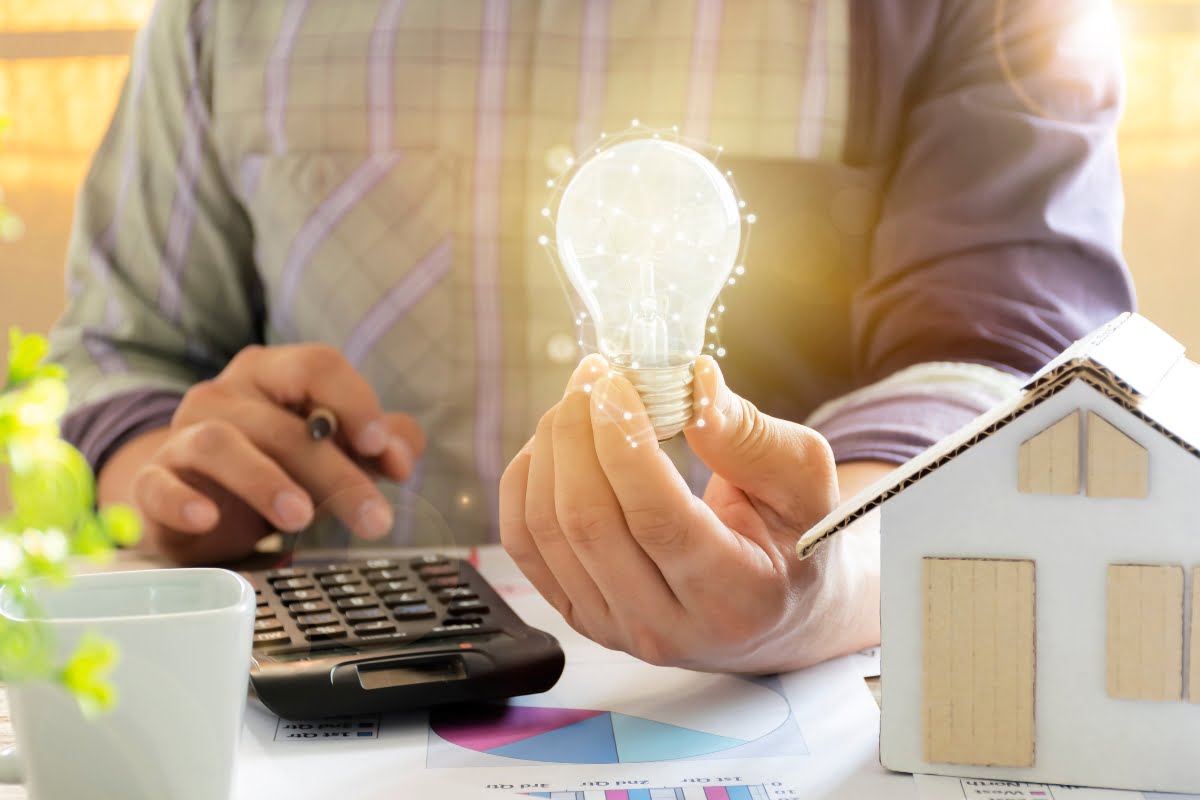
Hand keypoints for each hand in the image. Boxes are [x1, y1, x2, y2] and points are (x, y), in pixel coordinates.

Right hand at [125, 344, 423, 563]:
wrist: (202, 501)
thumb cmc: (281, 467)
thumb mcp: (338, 451)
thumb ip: (382, 444)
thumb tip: (403, 456)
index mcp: (273, 374)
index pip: (316, 366)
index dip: (353, 401)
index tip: (379, 445)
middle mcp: (225, 395)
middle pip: (282, 423)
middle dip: (334, 472)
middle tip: (373, 519)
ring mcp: (183, 435)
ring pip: (219, 444)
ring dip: (264, 480)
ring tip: (300, 519)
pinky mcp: (152, 482)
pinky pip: (158, 485)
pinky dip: (182, 501)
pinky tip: (209, 519)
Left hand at [499, 354, 879, 672]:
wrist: (778, 612)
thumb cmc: (796, 538)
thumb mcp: (806, 484)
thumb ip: (753, 437)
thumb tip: (695, 382)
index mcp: (738, 598)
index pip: (659, 520)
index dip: (624, 444)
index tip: (616, 383)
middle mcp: (670, 628)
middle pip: (590, 523)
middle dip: (578, 434)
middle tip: (592, 377)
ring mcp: (617, 630)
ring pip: (547, 532)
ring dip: (551, 449)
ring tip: (578, 401)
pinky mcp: (582, 617)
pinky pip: (525, 546)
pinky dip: (525, 484)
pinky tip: (553, 445)